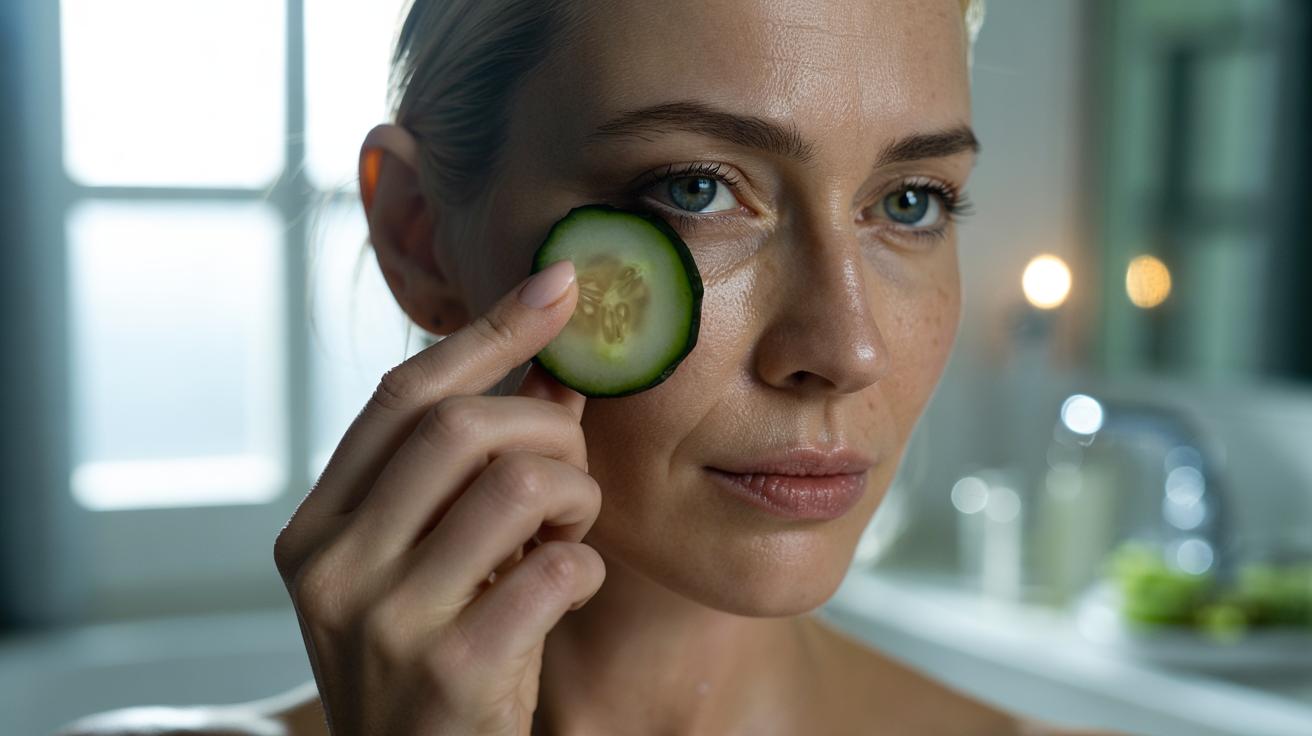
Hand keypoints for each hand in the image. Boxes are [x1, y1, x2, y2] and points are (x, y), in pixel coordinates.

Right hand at [274, 259, 603, 735]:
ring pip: (517, 484)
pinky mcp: (449, 673)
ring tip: (572, 531)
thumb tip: (551, 366)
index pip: (402, 394)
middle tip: (573, 465)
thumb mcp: (432, 560)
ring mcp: (383, 622)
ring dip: (576, 495)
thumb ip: (475, 468)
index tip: (558, 287)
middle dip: (546, 426)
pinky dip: (586, 568)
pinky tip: (569, 588)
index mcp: (315, 528)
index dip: (489, 332)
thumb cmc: (432, 660)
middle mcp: (332, 567)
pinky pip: (557, 571)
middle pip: (461, 425)